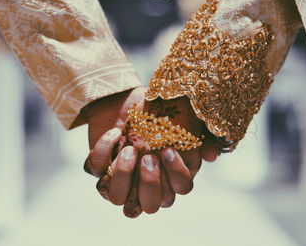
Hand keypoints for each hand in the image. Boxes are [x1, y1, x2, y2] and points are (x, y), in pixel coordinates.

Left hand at [84, 87, 219, 216]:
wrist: (127, 98)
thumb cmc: (159, 111)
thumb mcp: (185, 119)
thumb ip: (203, 137)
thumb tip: (210, 156)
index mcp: (169, 175)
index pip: (179, 190)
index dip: (175, 175)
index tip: (168, 149)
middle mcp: (145, 183)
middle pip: (150, 206)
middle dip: (149, 183)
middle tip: (148, 156)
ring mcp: (121, 177)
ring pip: (117, 198)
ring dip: (123, 175)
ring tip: (128, 148)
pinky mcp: (100, 166)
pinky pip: (95, 171)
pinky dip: (103, 151)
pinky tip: (115, 132)